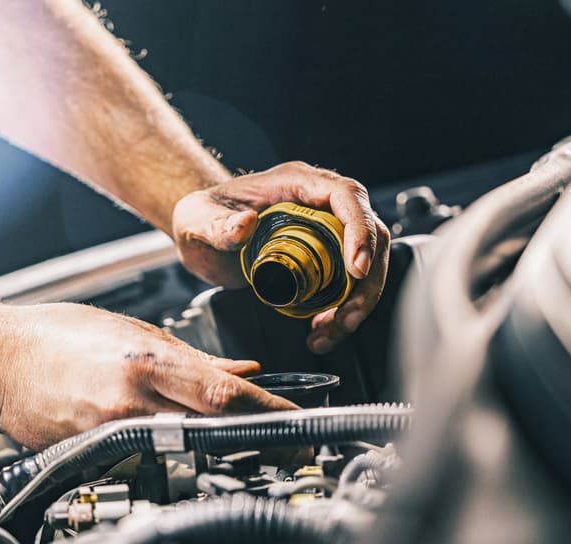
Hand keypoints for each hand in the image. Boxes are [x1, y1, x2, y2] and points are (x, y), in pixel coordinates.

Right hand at [0, 303, 296, 448]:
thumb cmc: (59, 336)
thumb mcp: (135, 334)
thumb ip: (193, 358)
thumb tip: (239, 369)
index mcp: (146, 363)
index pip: (225, 394)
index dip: (270, 410)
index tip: (300, 419)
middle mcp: (132, 402)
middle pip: (214, 427)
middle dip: (259, 437)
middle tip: (290, 442)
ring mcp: (112, 433)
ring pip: (187, 446)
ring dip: (223, 445)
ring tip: (251, 441)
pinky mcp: (96, 454)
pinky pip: (151, 454)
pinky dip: (179, 449)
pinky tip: (189, 440)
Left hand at [172, 161, 389, 353]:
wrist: (200, 232)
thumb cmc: (201, 216)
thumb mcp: (198, 218)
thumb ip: (216, 223)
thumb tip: (245, 224)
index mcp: (297, 182)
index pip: (346, 196)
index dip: (360, 230)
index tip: (355, 270)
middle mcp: (319, 202)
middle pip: (372, 233)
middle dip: (367, 281)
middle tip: (346, 318)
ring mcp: (325, 229)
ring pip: (366, 263)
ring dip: (358, 302)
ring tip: (329, 333)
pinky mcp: (322, 256)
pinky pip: (348, 281)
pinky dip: (342, 309)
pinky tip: (321, 330)